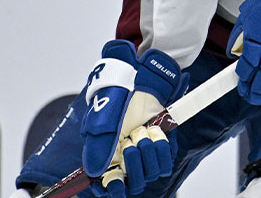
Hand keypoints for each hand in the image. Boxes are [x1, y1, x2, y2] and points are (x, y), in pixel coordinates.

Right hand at [14, 41, 186, 196]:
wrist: (142, 75)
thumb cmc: (118, 92)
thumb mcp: (103, 113)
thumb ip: (98, 142)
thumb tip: (94, 171)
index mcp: (105, 154)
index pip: (106, 187)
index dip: (110, 190)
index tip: (114, 182)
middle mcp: (124, 158)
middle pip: (132, 184)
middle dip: (133, 165)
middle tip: (130, 143)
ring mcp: (144, 154)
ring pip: (149, 174)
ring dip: (147, 154)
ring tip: (142, 133)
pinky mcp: (161, 147)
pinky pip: (165, 162)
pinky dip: (161, 150)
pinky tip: (155, 134)